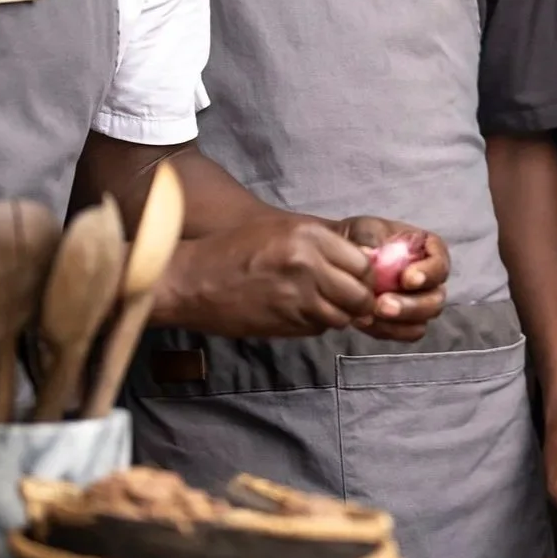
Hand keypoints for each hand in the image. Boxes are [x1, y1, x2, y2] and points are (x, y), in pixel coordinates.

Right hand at [153, 212, 376, 337]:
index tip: (358, 280)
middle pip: (360, 293)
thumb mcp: (281, 229)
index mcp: (308, 235)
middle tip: (350, 300)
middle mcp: (308, 264)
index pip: (363, 262)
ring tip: (320, 305)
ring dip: (338, 314)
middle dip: (359, 300)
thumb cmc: (234, 250)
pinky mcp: (286, 323)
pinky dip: (316, 323)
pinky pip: (318, 328)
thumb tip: (362, 262)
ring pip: (342, 316)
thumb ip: (322, 243)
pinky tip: (298, 311)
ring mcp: (297, 296)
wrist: (192, 280)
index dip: (364, 275)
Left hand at [334, 217, 449, 343]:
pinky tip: (366, 321)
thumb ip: (369, 240)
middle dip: (410, 306)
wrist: (345, 259)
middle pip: (435, 299)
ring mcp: (420, 302)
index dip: (427, 274)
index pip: (440, 264)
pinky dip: (387, 330)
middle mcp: (430, 279)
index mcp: (429, 249)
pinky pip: (405, 333)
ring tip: (369, 315)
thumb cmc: (361, 238)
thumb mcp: (365, 230)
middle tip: (383, 305)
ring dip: (398, 322)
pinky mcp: (405, 321)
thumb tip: (367, 253)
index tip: (406, 279)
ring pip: (422, 320)